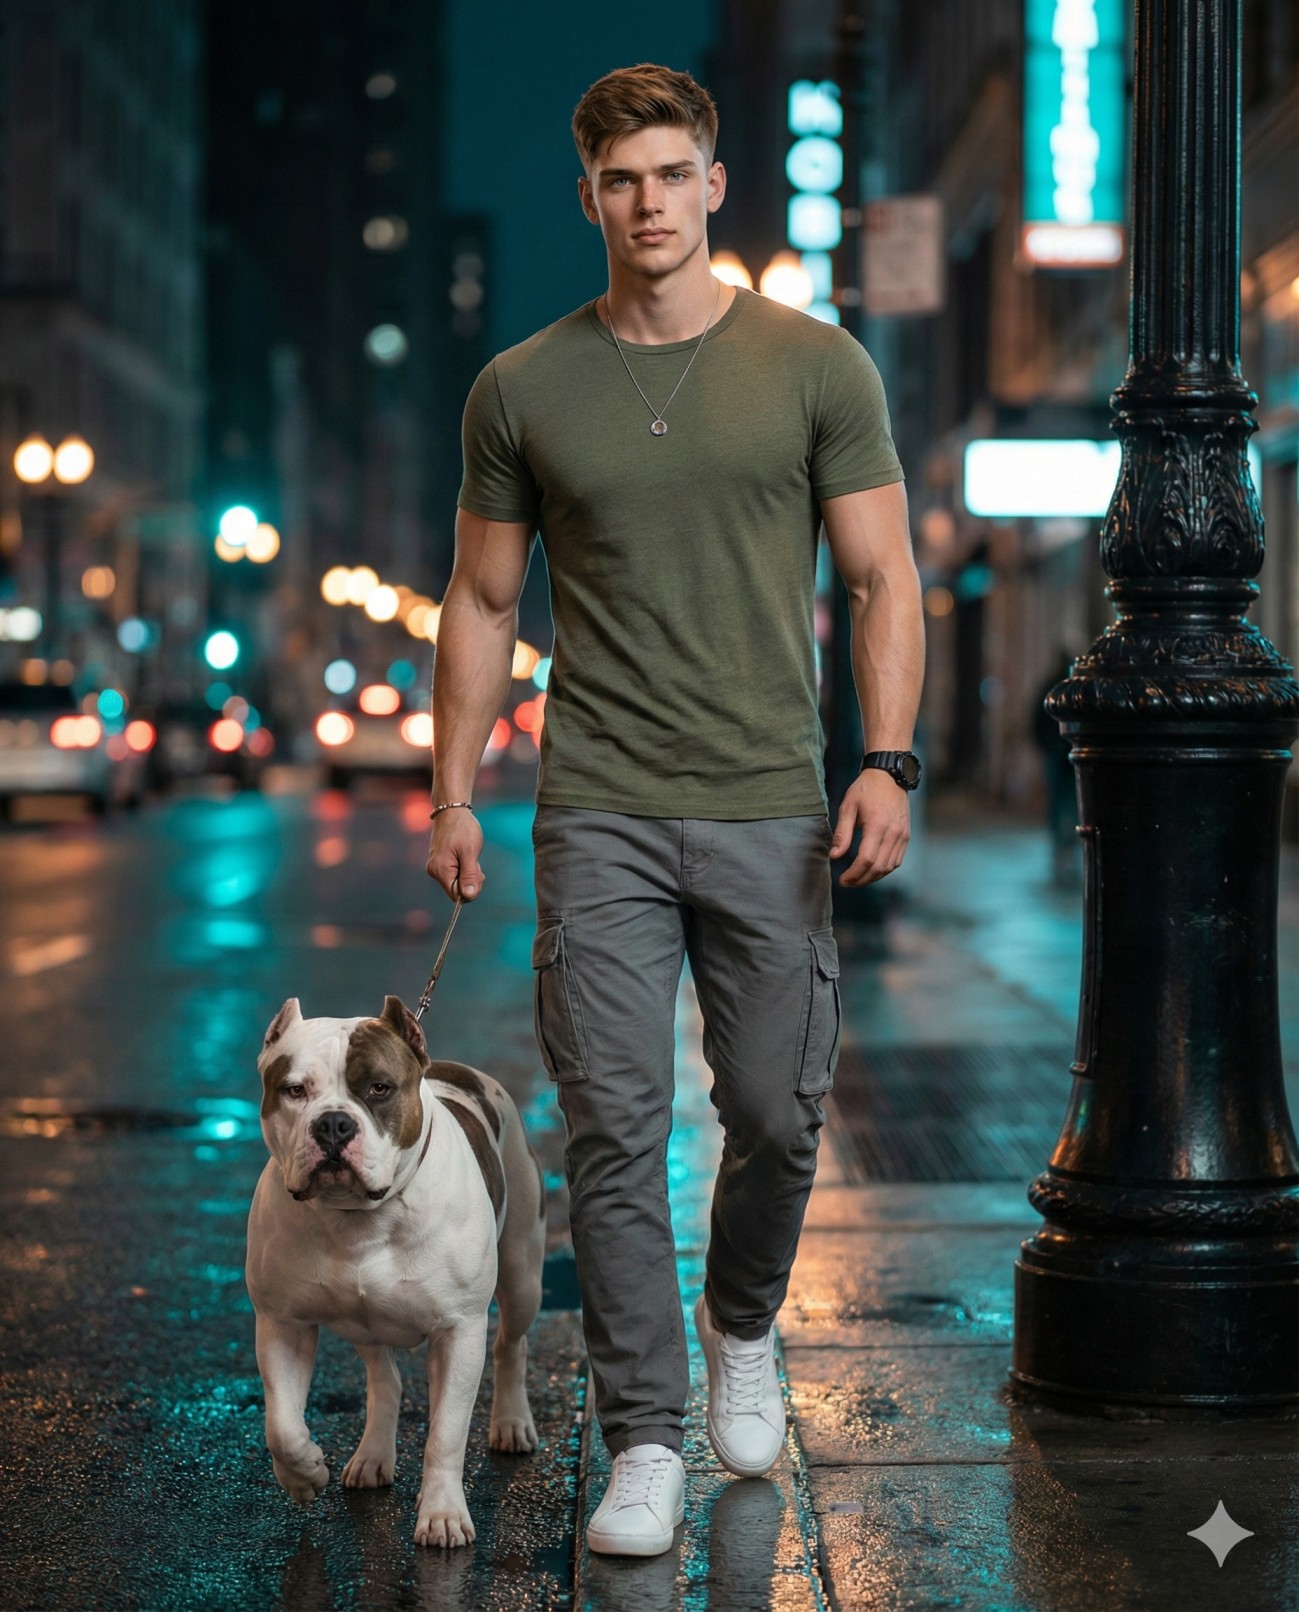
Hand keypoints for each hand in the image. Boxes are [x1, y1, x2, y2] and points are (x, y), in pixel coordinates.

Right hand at [426, 808, 485, 900]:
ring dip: (468, 874)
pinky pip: (454, 875)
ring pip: (456, 883)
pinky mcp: (440, 863)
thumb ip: (469, 875)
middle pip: (456, 891)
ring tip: (470, 857)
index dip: (470, 890)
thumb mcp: (469, 852)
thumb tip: (468, 896)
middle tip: (475, 863)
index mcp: (441, 870)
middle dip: (470, 881)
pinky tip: (465, 857)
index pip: (456, 895)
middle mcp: (435, 872)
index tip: (477, 873)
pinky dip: (463, 869)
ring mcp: (436, 867)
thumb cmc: (462, 829)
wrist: (452, 812)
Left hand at [830, 769, 910, 885]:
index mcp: (877, 825)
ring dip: (873, 877)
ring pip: (889, 867)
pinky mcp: (906, 835)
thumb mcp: (848, 807)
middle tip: (847, 883)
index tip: (842, 880)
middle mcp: (893, 832)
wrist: (889, 775)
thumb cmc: (865, 789)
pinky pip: (897, 860)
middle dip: (861, 880)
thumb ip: (842, 833)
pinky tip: (871, 870)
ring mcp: (902, 835)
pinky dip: (884, 869)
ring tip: (857, 878)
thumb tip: (834, 856)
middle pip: (879, 867)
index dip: (853, 874)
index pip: (866, 859)